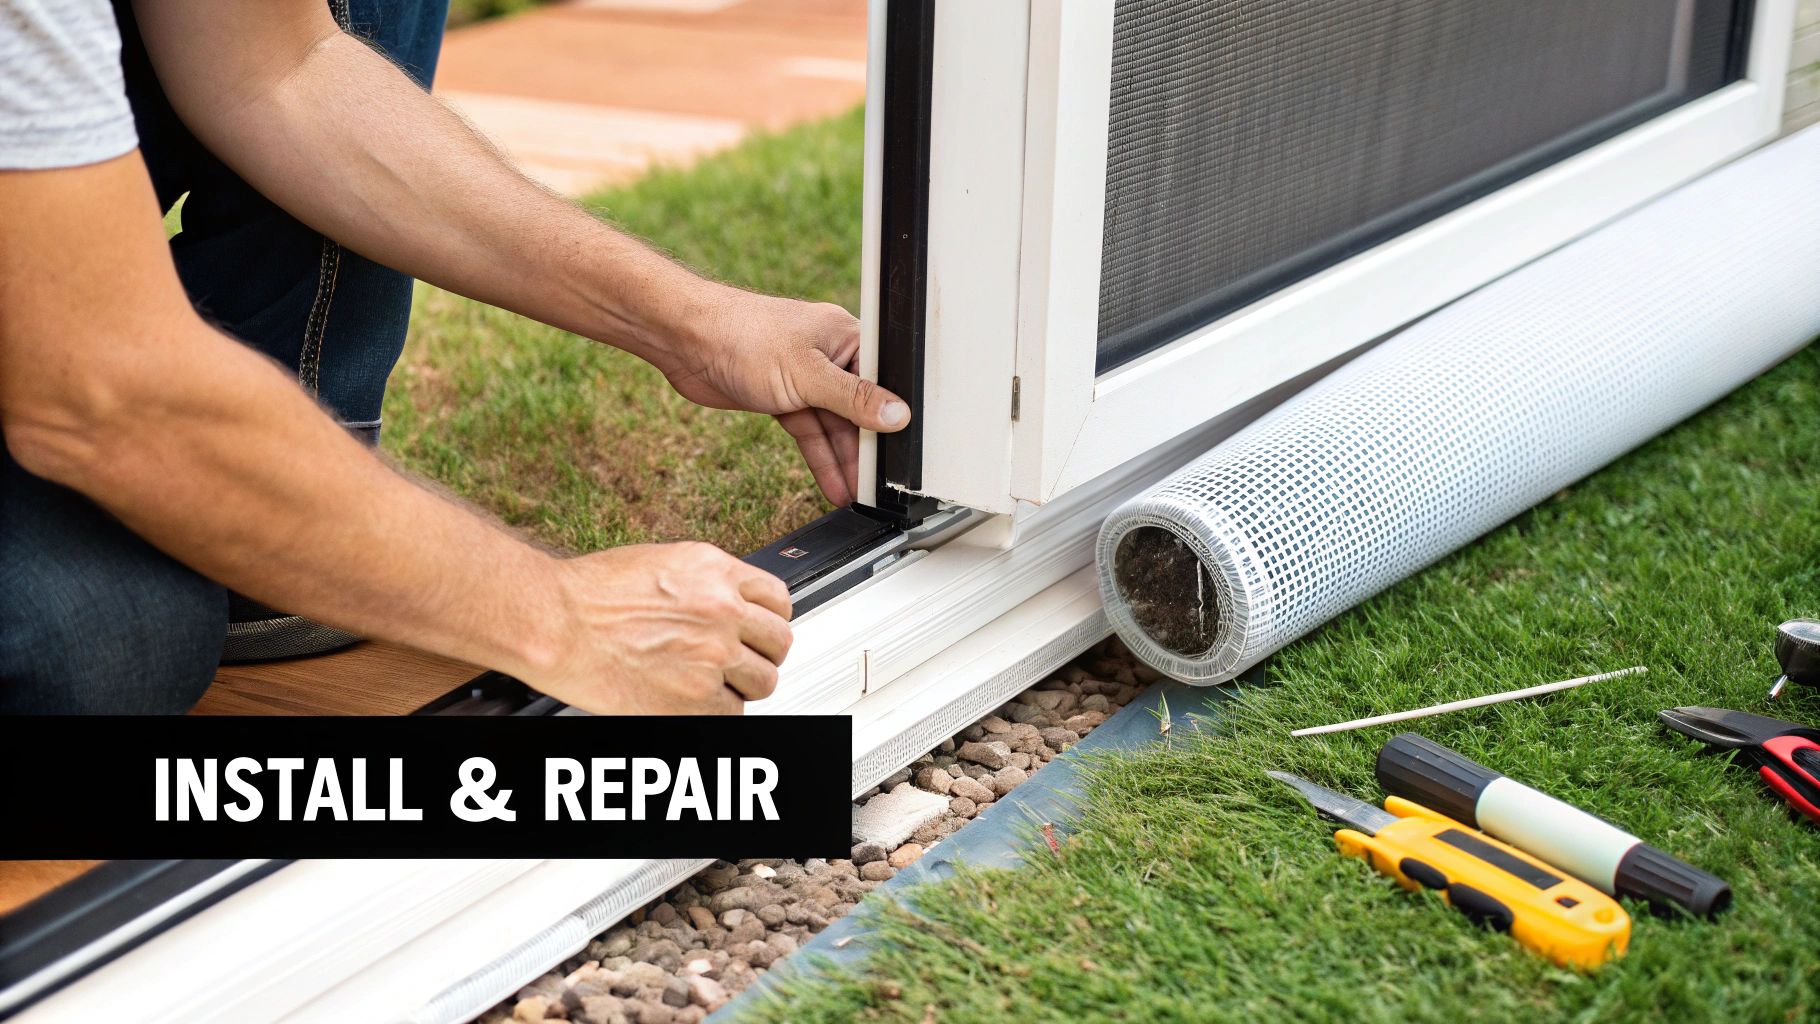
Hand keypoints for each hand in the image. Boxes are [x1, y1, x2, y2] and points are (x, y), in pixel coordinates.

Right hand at [526, 543, 792, 714]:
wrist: (555, 622)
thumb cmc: (589, 593)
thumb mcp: (661, 563)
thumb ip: (704, 584)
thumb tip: (728, 602)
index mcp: (716, 572)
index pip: (778, 599)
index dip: (770, 619)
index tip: (760, 630)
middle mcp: (722, 611)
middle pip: (779, 642)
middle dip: (763, 654)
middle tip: (744, 662)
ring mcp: (712, 656)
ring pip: (763, 681)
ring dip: (744, 685)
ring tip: (716, 684)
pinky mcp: (695, 698)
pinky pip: (732, 712)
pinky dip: (717, 711)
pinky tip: (693, 701)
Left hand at [655, 287, 911, 505]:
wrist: (685, 341)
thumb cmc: (743, 337)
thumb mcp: (808, 374)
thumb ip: (854, 399)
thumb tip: (898, 414)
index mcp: (846, 336)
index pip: (882, 382)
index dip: (891, 418)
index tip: (897, 455)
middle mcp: (830, 356)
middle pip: (859, 409)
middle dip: (866, 448)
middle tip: (876, 487)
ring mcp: (805, 378)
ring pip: (833, 426)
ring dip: (843, 460)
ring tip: (856, 496)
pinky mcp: (783, 397)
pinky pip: (810, 431)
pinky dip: (819, 457)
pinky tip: (832, 483)